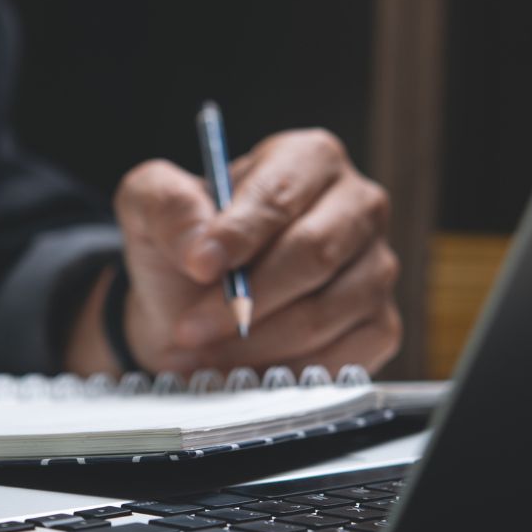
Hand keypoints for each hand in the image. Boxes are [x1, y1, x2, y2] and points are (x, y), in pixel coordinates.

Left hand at [93, 129, 400, 375]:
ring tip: (202, 353)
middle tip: (189, 328)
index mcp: (308, 159)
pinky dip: (284, 372)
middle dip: (243, 300)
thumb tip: (200, 242)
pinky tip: (243, 371)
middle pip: (313, 254)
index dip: (238, 235)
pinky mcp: (379, 325)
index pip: (281, 195)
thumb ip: (165, 204)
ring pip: (324, 313)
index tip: (199, 266)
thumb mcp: (151, 207)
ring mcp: (375, 267)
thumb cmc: (184, 251)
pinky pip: (344, 357)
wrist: (190, 310)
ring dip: (253, 343)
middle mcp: (357, 207)